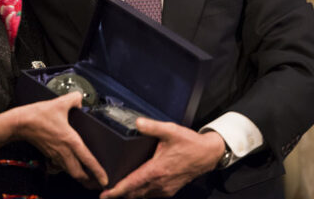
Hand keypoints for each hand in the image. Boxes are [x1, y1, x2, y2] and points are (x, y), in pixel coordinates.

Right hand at [14, 92, 107, 187]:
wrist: (20, 123)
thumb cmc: (38, 115)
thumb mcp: (59, 103)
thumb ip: (74, 99)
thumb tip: (80, 98)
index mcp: (71, 141)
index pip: (88, 160)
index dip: (98, 172)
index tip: (105, 180)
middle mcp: (64, 151)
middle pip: (79, 173)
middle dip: (89, 181)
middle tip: (98, 183)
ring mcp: (55, 154)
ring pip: (70, 172)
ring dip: (79, 176)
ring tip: (87, 178)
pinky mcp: (48, 154)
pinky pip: (60, 167)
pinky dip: (67, 169)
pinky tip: (69, 166)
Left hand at [100, 118, 223, 197]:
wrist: (208, 154)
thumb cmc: (190, 143)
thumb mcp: (171, 131)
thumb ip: (152, 126)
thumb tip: (137, 123)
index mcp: (156, 170)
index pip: (132, 184)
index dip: (117, 191)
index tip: (104, 195)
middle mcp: (160, 183)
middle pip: (134, 193)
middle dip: (119, 194)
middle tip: (104, 191)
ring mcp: (165, 188)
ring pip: (142, 196)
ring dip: (129, 194)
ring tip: (116, 190)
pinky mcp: (170, 189)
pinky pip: (151, 195)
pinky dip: (140, 193)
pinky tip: (134, 187)